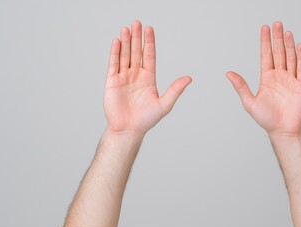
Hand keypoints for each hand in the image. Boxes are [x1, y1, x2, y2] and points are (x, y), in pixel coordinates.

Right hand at [104, 21, 191, 135]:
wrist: (128, 130)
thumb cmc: (146, 120)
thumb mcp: (164, 104)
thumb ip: (175, 90)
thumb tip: (189, 78)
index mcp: (148, 78)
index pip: (149, 56)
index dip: (149, 42)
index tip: (150, 29)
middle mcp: (136, 75)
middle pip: (136, 52)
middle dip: (137, 37)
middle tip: (137, 23)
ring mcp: (123, 77)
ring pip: (125, 55)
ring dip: (125, 42)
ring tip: (126, 28)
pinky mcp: (112, 82)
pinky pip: (113, 64)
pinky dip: (115, 52)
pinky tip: (117, 42)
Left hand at [227, 22, 300, 136]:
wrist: (283, 130)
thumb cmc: (266, 119)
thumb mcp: (249, 102)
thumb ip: (241, 87)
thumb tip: (228, 73)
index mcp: (267, 78)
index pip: (266, 55)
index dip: (265, 42)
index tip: (265, 29)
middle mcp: (279, 76)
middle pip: (278, 53)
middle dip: (277, 38)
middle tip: (277, 24)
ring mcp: (291, 80)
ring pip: (290, 58)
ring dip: (288, 45)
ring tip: (286, 32)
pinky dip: (300, 57)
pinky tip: (298, 46)